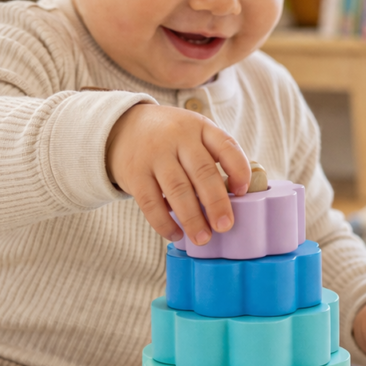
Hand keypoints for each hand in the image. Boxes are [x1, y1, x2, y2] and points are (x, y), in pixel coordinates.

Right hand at [106, 104, 251, 244]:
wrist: (122, 127)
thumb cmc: (169, 138)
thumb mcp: (193, 133)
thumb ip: (213, 156)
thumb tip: (234, 198)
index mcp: (199, 127)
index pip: (225, 145)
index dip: (238, 169)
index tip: (243, 191)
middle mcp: (178, 138)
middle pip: (202, 172)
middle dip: (216, 202)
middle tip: (225, 226)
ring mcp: (154, 155)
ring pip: (177, 189)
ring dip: (192, 218)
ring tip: (203, 238)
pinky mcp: (135, 174)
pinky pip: (151, 202)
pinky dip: (164, 223)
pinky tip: (176, 234)